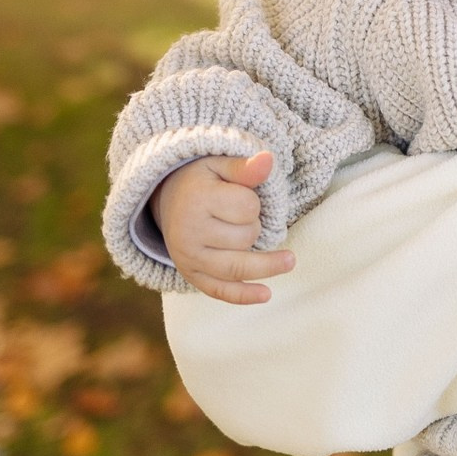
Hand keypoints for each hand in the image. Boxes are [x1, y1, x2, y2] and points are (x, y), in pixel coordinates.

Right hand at [155, 152, 293, 303]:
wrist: (166, 200)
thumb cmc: (200, 180)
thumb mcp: (219, 165)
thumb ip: (245, 167)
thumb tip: (268, 160)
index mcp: (197, 199)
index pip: (247, 208)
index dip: (254, 203)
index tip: (243, 197)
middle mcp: (188, 232)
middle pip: (244, 238)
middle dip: (254, 228)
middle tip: (242, 216)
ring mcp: (188, 257)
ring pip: (236, 268)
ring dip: (266, 266)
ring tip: (290, 261)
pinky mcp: (190, 274)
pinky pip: (219, 290)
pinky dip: (243, 296)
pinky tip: (266, 294)